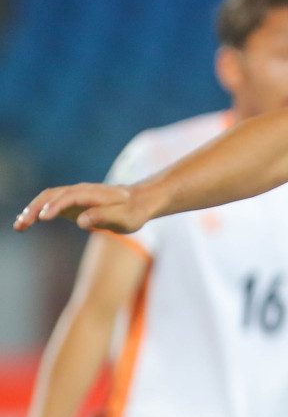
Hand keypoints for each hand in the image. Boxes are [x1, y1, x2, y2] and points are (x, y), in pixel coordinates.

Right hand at [13, 183, 149, 233]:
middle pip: (54, 195)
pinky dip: (36, 211)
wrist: (139, 202)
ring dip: (32, 209)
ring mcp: (75, 195)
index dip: (56, 205)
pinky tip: (24, 222)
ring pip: (48, 198)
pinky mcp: (71, 202)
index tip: (42, 217)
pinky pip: (49, 203)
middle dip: (36, 208)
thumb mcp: (124, 218)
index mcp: (95, 193)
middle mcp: (82, 191)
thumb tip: (81, 221)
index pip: (71, 196)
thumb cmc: (133, 212)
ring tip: (19, 225)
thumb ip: (104, 217)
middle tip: (22, 224)